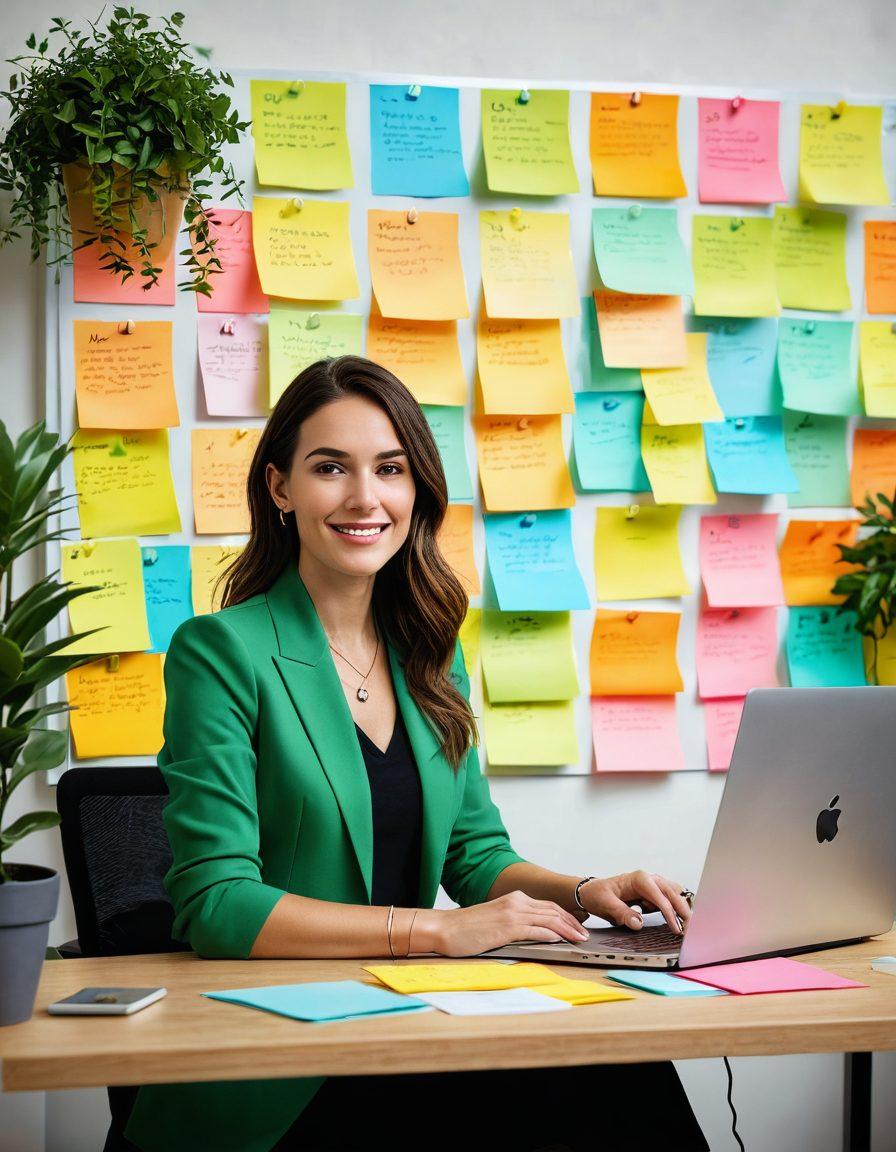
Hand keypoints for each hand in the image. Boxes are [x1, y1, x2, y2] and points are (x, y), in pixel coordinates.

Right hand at [432, 890, 591, 956]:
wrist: (445, 928)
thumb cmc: (467, 928)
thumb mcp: (496, 920)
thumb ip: (514, 922)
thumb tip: (534, 933)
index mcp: (513, 899)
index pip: (547, 906)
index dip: (565, 916)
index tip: (577, 926)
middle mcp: (516, 902)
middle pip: (553, 911)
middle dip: (572, 923)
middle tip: (584, 934)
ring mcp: (512, 913)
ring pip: (548, 919)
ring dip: (567, 929)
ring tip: (579, 939)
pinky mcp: (507, 927)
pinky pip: (536, 929)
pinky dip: (551, 933)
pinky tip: (560, 939)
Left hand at [577, 871, 691, 934]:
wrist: (592, 892)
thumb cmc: (598, 894)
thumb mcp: (605, 904)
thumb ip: (622, 913)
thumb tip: (638, 923)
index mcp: (639, 878)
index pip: (660, 896)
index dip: (670, 913)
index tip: (676, 929)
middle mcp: (649, 879)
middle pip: (673, 893)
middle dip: (683, 910)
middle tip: (691, 929)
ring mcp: (652, 886)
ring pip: (674, 895)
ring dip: (681, 909)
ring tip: (687, 927)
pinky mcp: (653, 895)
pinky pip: (669, 900)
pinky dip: (675, 910)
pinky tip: (676, 923)